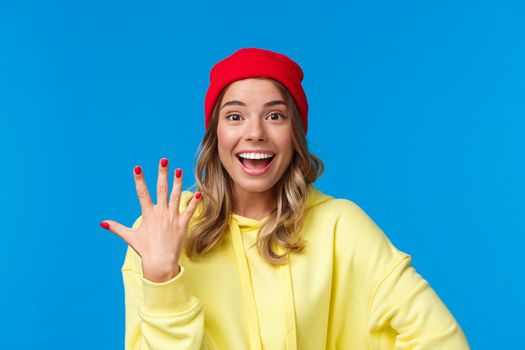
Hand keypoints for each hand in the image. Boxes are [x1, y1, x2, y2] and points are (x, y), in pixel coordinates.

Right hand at [101, 158, 201, 282]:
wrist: (160, 263)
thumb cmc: (145, 250)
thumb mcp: (130, 237)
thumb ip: (117, 227)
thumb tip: (102, 223)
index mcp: (148, 214)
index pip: (142, 193)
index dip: (140, 180)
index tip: (137, 167)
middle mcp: (160, 213)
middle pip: (161, 189)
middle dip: (162, 174)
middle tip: (164, 160)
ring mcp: (172, 218)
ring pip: (176, 196)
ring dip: (178, 182)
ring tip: (179, 170)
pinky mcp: (183, 225)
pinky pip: (189, 211)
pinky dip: (194, 202)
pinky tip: (198, 193)